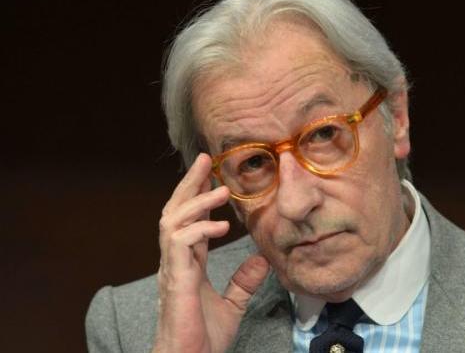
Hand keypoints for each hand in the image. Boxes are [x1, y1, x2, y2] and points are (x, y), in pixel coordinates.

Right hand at [153, 153, 269, 352]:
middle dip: (189, 183)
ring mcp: (172, 268)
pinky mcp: (175, 279)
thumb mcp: (232, 304)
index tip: (213, 174)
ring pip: (172, 220)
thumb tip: (263, 260)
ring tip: (221, 188)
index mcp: (187, 262)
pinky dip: (199, 229)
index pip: (191, 219)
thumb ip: (244, 281)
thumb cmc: (202, 336)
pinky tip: (220, 225)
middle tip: (205, 159)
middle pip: (175, 210)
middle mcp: (176, 260)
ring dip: (197, 200)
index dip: (200, 196)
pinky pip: (180, 242)